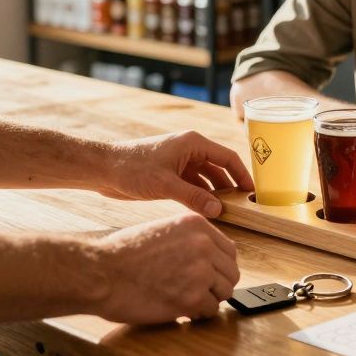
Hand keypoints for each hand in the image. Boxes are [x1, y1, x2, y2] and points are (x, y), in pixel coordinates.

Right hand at [93, 213, 240, 322]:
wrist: (101, 272)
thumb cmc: (123, 254)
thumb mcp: (162, 230)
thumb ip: (189, 240)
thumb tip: (210, 257)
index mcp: (196, 225)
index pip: (229, 250)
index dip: (220, 267)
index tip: (210, 276)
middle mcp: (203, 245)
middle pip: (231, 272)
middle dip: (217, 285)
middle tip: (200, 292)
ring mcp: (200, 271)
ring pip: (224, 292)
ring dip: (209, 300)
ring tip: (188, 301)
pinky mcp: (192, 297)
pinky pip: (209, 311)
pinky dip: (197, 314)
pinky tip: (181, 310)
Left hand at [100, 131, 254, 216]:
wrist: (103, 169)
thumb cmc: (131, 168)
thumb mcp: (165, 185)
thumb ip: (193, 197)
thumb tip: (218, 209)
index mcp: (193, 143)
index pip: (227, 157)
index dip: (242, 174)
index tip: (252, 192)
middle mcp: (189, 150)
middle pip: (219, 168)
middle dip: (230, 186)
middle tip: (241, 205)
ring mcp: (180, 162)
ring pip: (207, 178)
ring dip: (215, 193)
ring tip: (225, 211)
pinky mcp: (171, 174)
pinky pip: (194, 185)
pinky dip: (201, 196)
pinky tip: (206, 210)